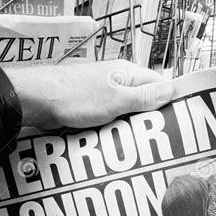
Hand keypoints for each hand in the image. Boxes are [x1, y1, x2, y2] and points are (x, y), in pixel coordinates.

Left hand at [6, 59, 174, 128]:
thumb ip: (145, 97)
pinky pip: (111, 118)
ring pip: (127, 111)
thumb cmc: (76, 97)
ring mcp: (103, 93)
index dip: (170, 101)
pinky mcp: (91, 106)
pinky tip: (118, 140)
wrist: (38, 100)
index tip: (177, 121)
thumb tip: (171, 90)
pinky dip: (116, 128)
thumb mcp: (117, 100)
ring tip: (140, 142)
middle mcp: (117, 80)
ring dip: (132, 125)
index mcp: (127, 73)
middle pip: (143, 100)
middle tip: (158, 138)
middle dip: (150, 118)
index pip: (159, 84)